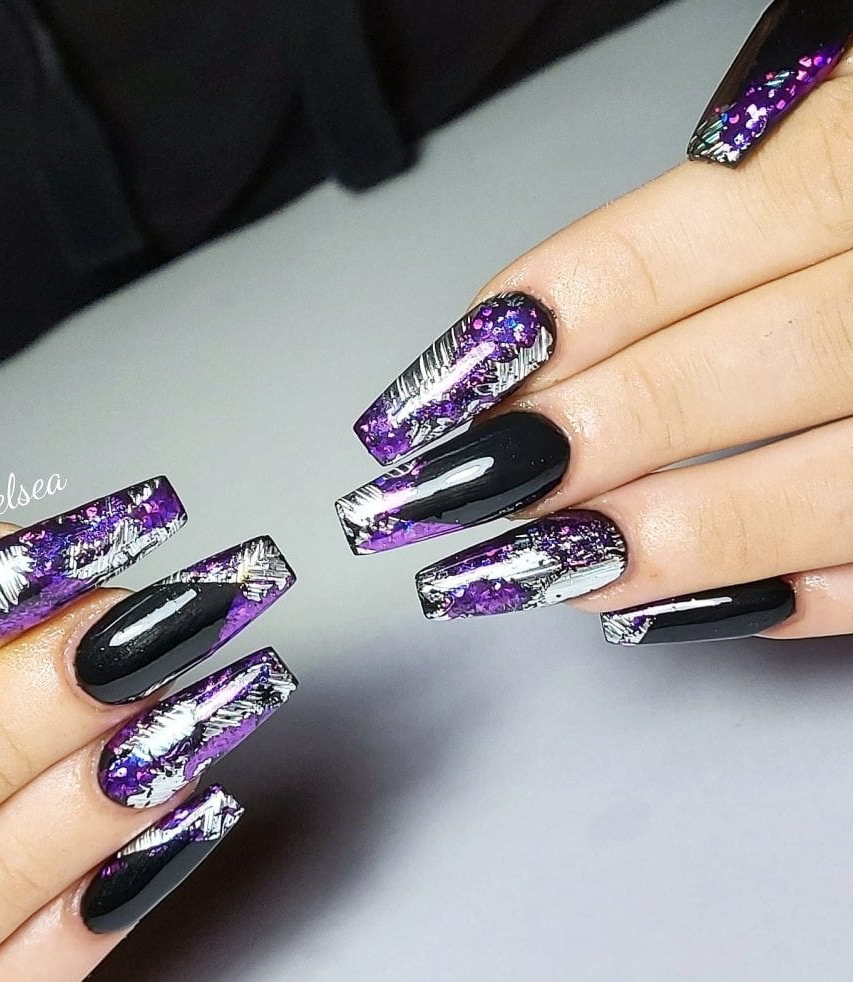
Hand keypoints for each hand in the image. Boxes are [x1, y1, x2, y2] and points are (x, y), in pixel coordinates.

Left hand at [337, 6, 852, 645]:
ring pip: (825, 488)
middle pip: (729, 376)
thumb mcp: (812, 147)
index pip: (670, 252)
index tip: (420, 404)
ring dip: (655, 542)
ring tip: (525, 568)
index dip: (527, 336)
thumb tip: (514, 349)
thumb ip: (699, 238)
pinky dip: (779, 593)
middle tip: (436, 501)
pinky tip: (663, 605)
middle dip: (561, 450)